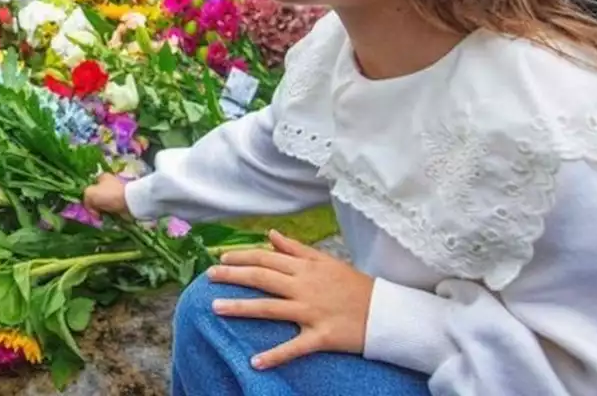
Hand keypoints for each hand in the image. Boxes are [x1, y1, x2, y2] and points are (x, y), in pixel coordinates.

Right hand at [83, 173, 129, 215]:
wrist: (129, 202)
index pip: (92, 185)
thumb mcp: (90, 193)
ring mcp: (118, 193)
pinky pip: (113, 209)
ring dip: (102, 211)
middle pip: (98, 195)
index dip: (88, 195)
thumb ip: (86, 199)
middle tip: (94, 213)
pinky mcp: (123, 202)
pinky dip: (110, 214)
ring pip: (105, 203)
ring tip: (101, 217)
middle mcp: (111, 183)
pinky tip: (108, 217)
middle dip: (95, 205)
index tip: (87, 205)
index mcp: (103, 177)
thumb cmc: (108, 194)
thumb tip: (91, 208)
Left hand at [206, 230, 373, 369]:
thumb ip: (296, 249)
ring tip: (216, 308)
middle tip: (209, 276)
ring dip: (241, 308)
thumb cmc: (355, 286)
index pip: (267, 257)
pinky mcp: (322, 336)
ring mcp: (312, 312)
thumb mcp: (327, 261)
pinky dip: (275, 355)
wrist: (387, 313)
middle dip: (233, 276)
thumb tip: (270, 234)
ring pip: (270, 308)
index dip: (242, 257)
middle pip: (262, 278)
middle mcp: (305, 287)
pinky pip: (295, 347)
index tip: (221, 258)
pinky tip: (255, 362)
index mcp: (306, 268)